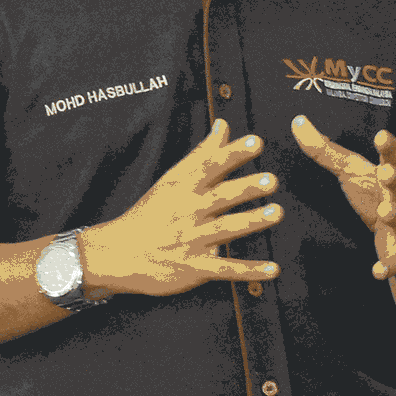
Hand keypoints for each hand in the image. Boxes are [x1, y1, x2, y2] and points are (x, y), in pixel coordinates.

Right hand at [79, 118, 285, 297]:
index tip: (255, 143)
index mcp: (184, 188)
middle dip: (246, 188)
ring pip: (226, 229)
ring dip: (252, 222)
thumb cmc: (151, 213)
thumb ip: (203, 154)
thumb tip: (224, 125)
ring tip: (276, 213)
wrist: (120, 253)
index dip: (233, 154)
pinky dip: (250, 271)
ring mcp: (192, 241)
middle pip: (221, 197)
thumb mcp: (173, 180)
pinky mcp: (195, 268)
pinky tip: (273, 269)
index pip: (211, 166)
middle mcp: (189, 212)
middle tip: (270, 180)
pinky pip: (226, 269)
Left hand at [290, 116, 395, 279]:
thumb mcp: (355, 171)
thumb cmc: (378, 193)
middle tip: (386, 172)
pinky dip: (389, 266)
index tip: (381, 135)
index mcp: (393, 174)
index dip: (389, 146)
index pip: (394, 156)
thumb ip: (326, 150)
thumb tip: (297, 121)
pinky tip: (377, 272)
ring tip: (386, 210)